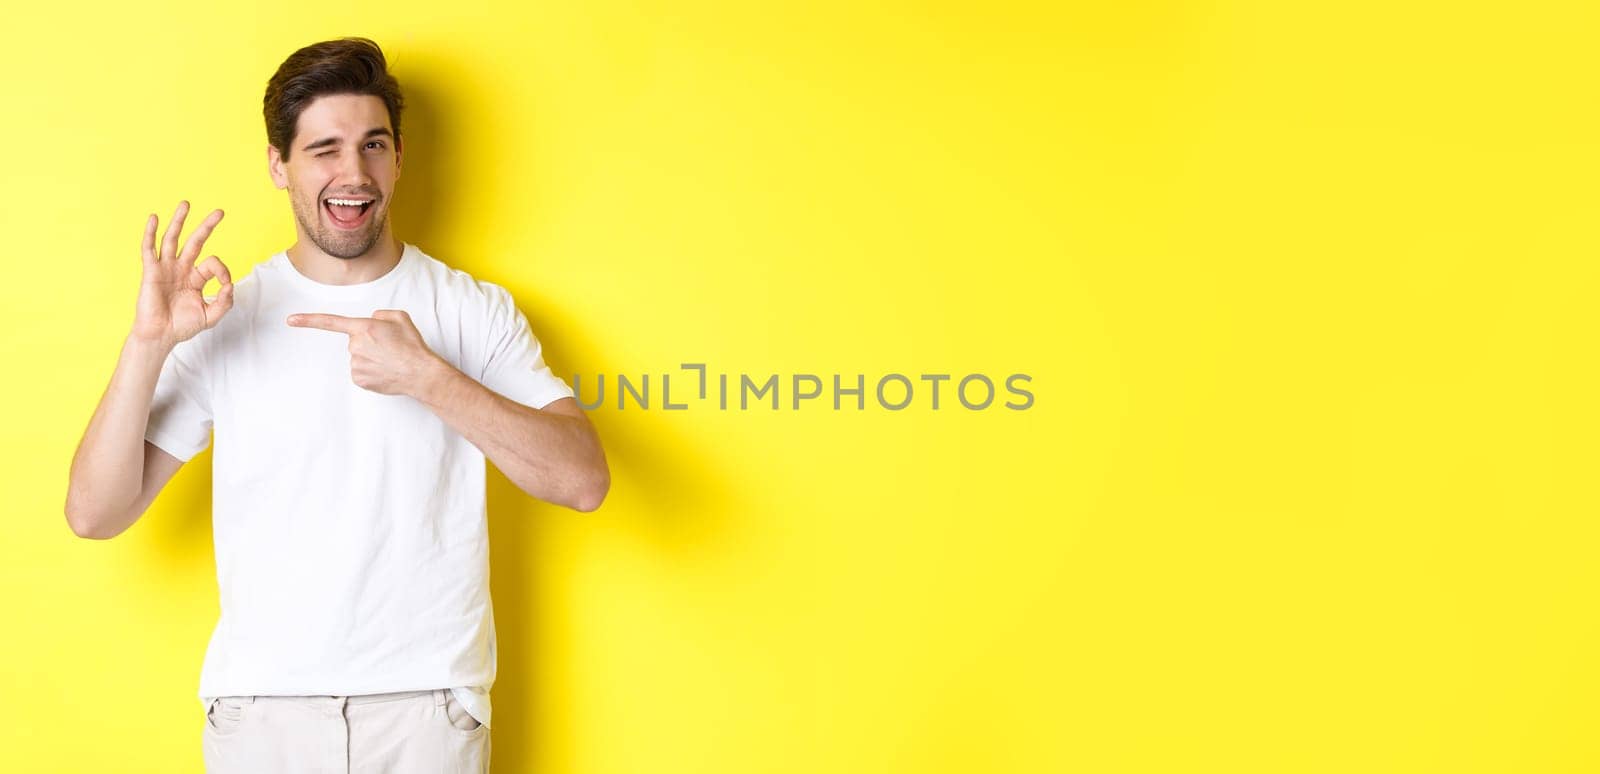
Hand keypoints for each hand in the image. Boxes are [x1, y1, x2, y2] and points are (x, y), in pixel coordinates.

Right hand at [132, 201, 232, 346]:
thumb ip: (225, 302)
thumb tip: (230, 284)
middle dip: (207, 226)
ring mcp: (166, 268)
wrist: (161, 335)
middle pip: (195, 241)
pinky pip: (149, 249)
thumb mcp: (211, 316)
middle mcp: (181, 269)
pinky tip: (154, 218)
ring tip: (186, 204)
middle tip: (220, 212)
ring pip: (172, 239)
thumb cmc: (183, 326)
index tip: (225, 284)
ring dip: (179, 221)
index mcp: (196, 278)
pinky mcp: (151, 271)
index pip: (213, 263)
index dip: (223, 270)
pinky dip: (150, 233)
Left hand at [285, 309, 445, 396]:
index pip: (331, 322)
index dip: (309, 320)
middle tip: (389, 348)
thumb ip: (381, 314)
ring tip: (390, 361)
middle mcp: (356, 346)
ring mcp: (356, 364)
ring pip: (357, 357)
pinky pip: (360, 371)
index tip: (291, 320)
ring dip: (371, 357)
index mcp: (365, 328)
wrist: (420, 374)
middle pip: (354, 341)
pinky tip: (384, 371)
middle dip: (368, 342)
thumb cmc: (412, 347)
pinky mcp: (359, 379)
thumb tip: (371, 321)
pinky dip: (371, 371)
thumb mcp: (401, 318)